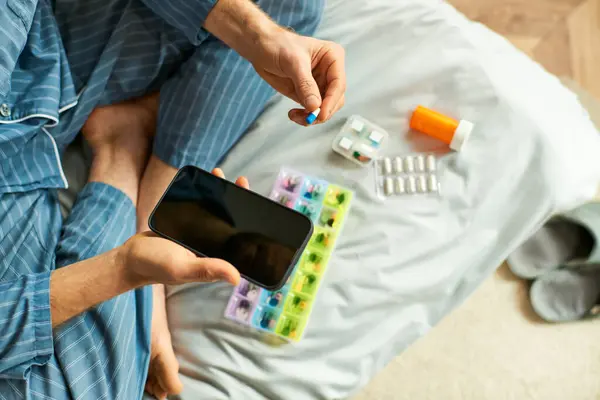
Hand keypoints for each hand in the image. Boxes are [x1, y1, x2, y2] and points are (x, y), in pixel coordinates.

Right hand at [123, 169, 248, 287]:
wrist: (130, 257)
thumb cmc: (155, 266)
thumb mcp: (182, 268)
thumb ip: (207, 269)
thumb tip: (236, 277)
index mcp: (217, 259)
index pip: (241, 242)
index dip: (253, 225)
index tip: (259, 204)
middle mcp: (212, 247)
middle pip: (232, 223)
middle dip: (239, 202)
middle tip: (241, 181)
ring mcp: (199, 235)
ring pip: (216, 213)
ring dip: (221, 195)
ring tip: (220, 174)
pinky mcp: (187, 227)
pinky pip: (200, 210)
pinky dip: (204, 196)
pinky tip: (205, 182)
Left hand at [251, 29, 345, 125]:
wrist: (261, 48)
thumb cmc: (278, 45)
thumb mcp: (293, 63)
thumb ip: (305, 85)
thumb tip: (315, 106)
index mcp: (333, 57)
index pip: (338, 84)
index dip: (331, 101)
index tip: (321, 114)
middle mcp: (329, 72)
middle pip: (335, 99)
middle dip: (323, 111)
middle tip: (308, 118)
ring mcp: (320, 84)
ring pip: (325, 108)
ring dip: (312, 117)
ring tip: (296, 116)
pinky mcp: (309, 94)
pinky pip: (312, 110)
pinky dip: (305, 116)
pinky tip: (293, 114)